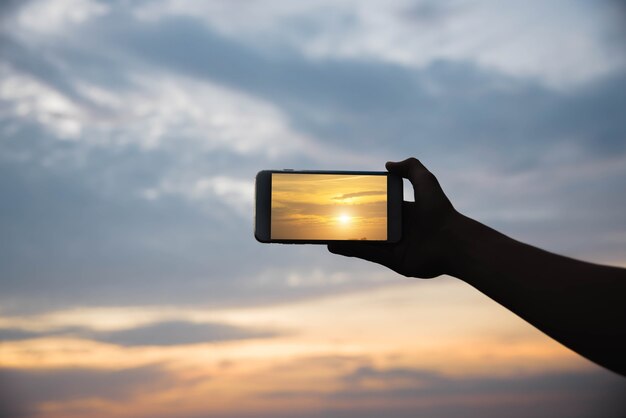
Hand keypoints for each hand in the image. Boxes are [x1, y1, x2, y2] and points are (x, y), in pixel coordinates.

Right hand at [328, 157, 459, 277]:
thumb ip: (411, 167)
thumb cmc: (440, 212)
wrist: (452, 242)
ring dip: (344, 237)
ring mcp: (394, 245)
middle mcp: (398, 228)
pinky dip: (349, 250)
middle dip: (351, 220)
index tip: (346, 197)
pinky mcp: (392, 260)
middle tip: (330, 214)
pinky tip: (333, 245)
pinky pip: (366, 253)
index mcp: (404, 211)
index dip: (364, 202)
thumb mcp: (426, 181)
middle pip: (369, 223)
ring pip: (363, 239)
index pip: (380, 205)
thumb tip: (388, 164)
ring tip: (325, 231)